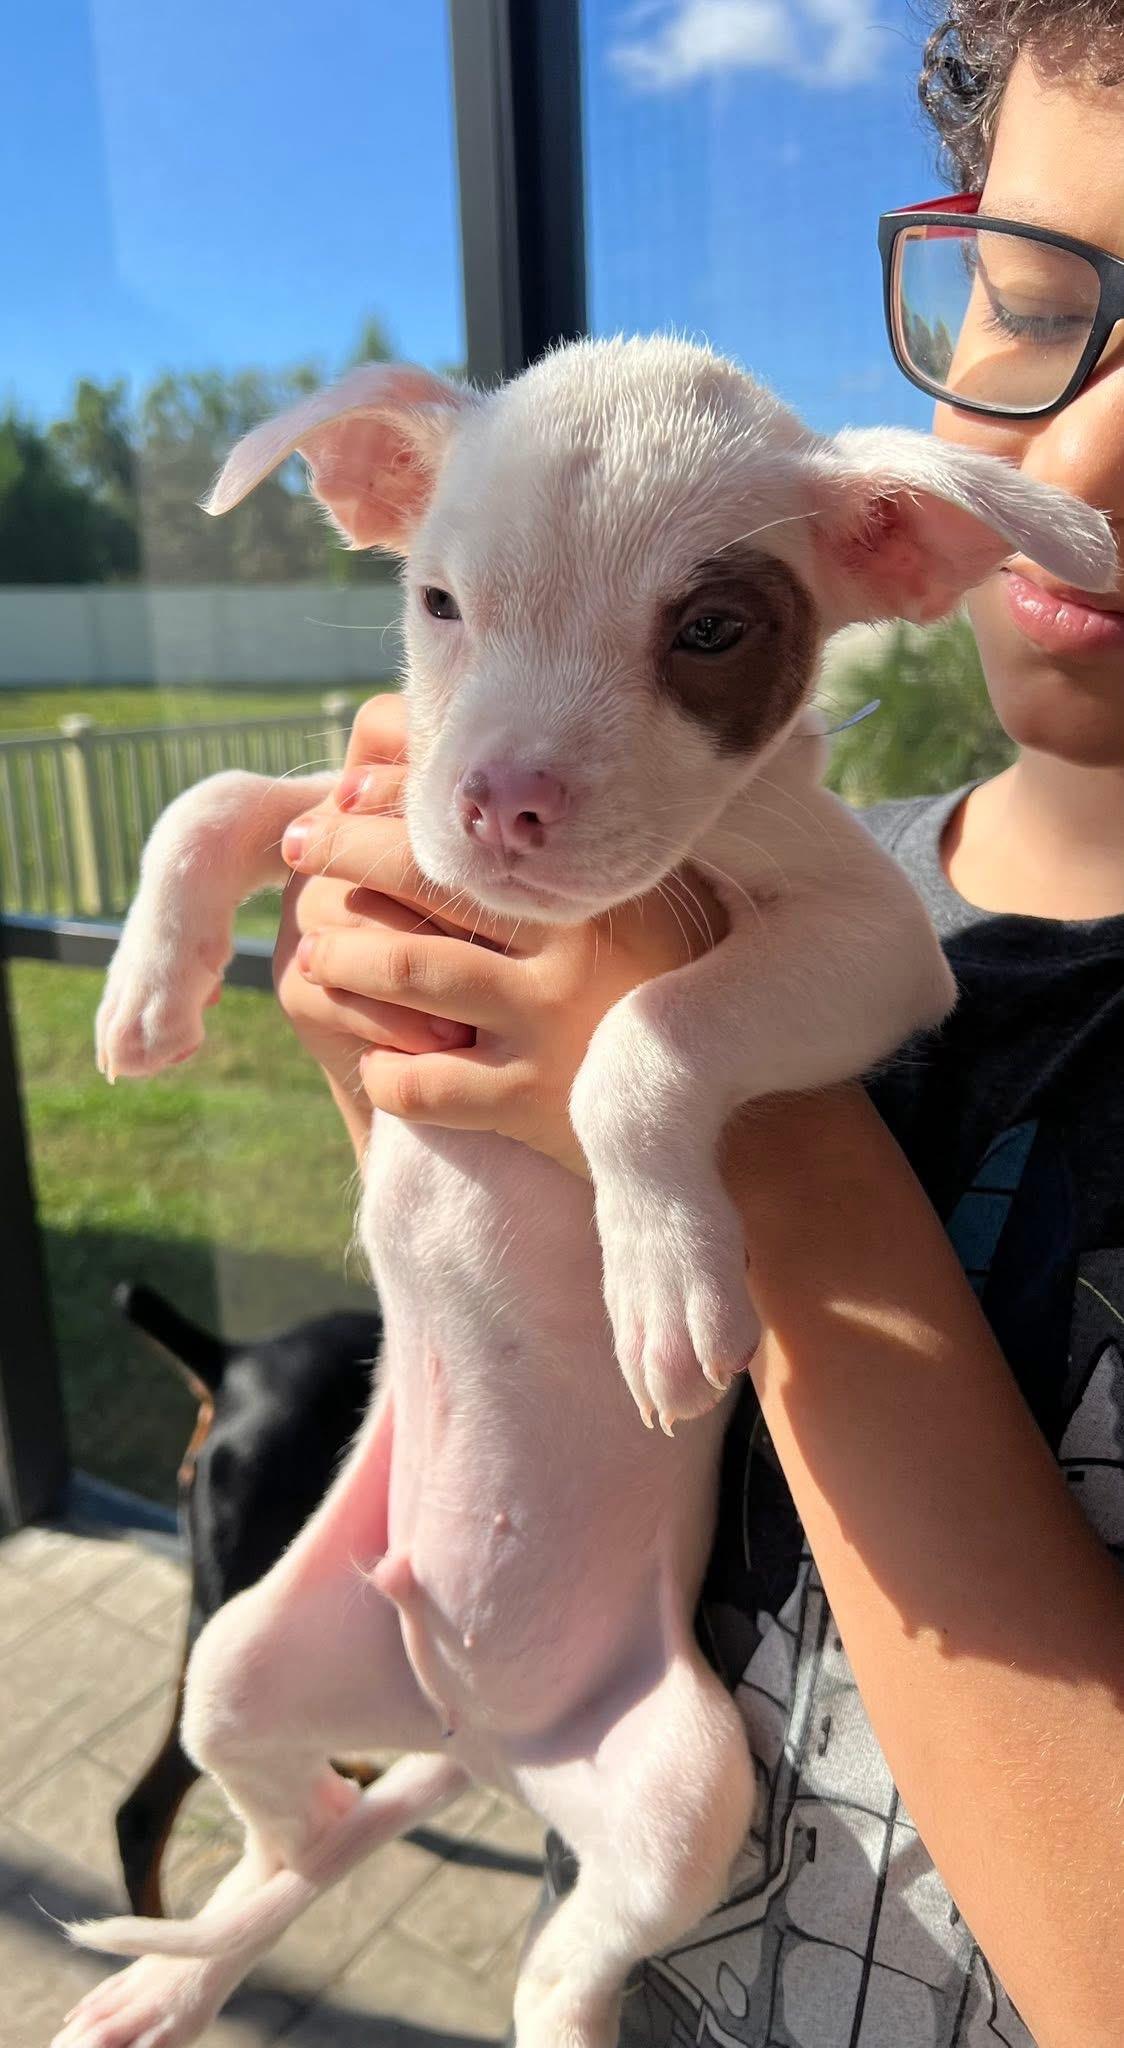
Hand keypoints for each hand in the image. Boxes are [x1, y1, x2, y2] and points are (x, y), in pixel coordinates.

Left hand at [275, 695, 723, 1171]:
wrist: (734, 1122)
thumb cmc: (678, 995)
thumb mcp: (652, 902)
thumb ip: (587, 838)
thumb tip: (484, 763)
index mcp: (604, 880)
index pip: (479, 816)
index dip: (395, 794)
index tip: (348, 789)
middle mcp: (577, 942)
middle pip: (425, 876)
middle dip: (344, 852)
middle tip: (301, 844)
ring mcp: (549, 1025)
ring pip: (404, 968)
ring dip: (342, 954)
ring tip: (317, 950)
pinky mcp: (529, 1104)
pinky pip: (419, 1083)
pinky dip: (381, 1071)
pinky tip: (377, 1061)